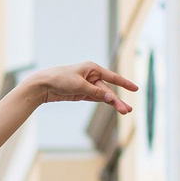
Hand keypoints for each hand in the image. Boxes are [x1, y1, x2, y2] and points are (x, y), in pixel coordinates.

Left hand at [20, 61, 135, 112]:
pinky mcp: (81, 93)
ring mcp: (87, 85)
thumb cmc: (60, 79)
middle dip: (117, 100)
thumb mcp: (79, 86)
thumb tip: (110, 97)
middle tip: (127, 111)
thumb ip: (95, 92)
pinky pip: (95, 98)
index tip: (136, 88)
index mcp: (92, 68)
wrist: (43, 85)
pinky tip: (112, 106)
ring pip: (103, 95)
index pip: (112, 77)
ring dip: (112, 103)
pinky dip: (103, 102)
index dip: (124, 83)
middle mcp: (91, 76)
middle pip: (108, 90)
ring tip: (124, 112)